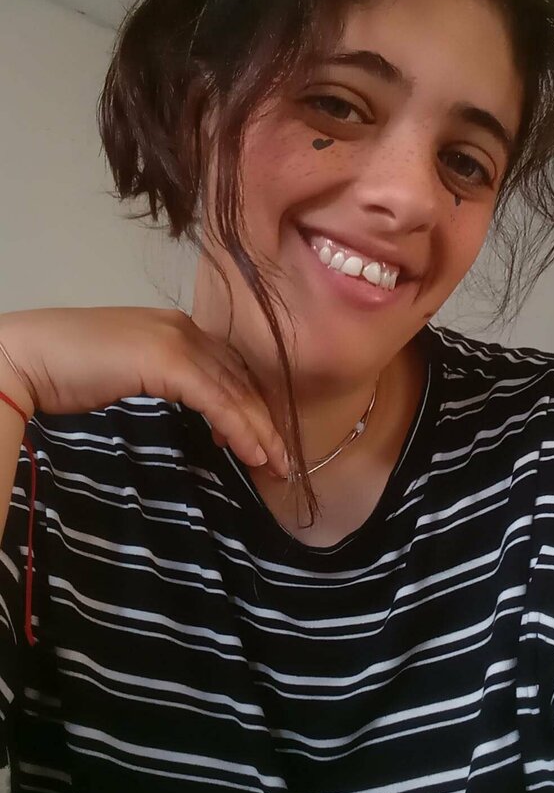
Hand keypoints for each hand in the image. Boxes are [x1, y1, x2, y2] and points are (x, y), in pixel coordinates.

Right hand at [0, 307, 288, 476]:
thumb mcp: (129, 374)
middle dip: (265, 421)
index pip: (229, 368)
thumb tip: (194, 413)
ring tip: (276, 465)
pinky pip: (217, 399)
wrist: (30, 358)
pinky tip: (252, 452)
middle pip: (240, 378)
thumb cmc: (68, 371)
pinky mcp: (168, 359)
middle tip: (283, 460)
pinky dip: (239, 427)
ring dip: (260, 430)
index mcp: (176, 327)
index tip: (263, 441)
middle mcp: (184, 327)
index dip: (250, 406)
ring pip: (235, 390)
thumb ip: (164, 381)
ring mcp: (177, 339)